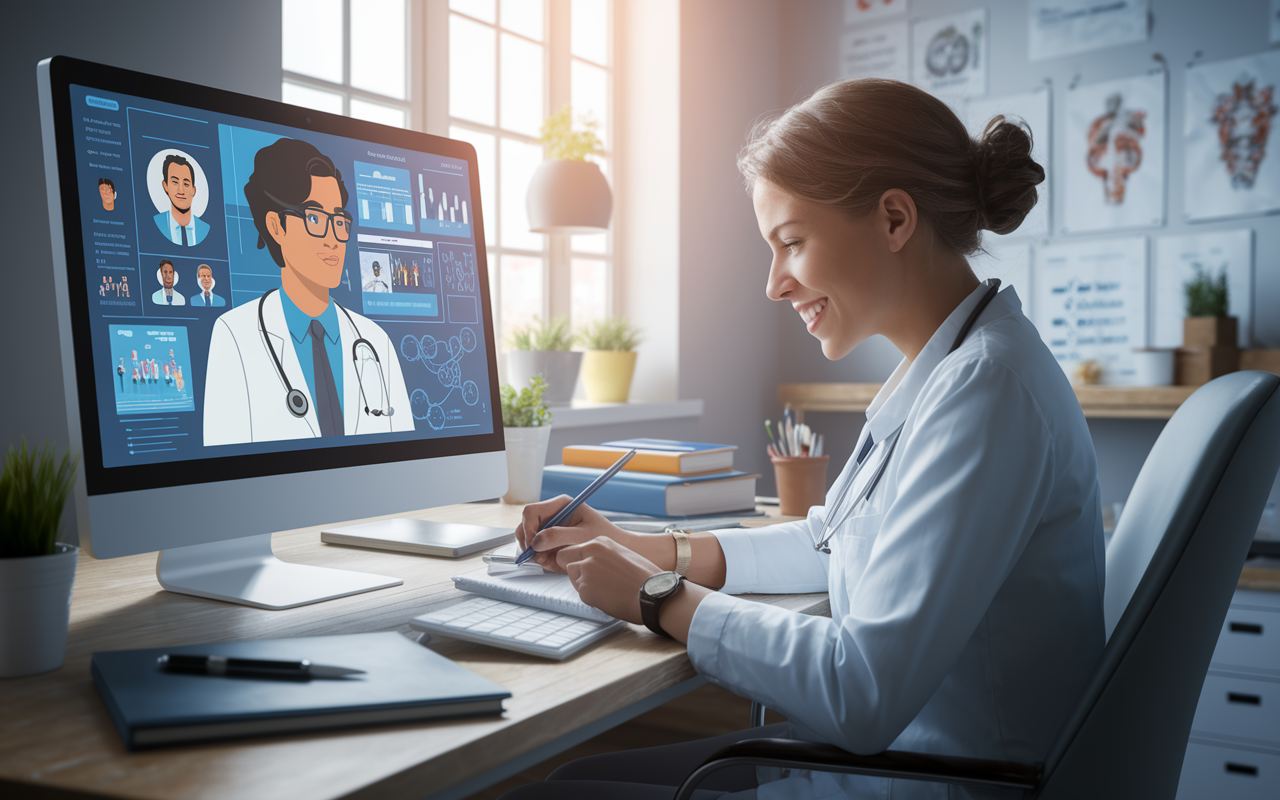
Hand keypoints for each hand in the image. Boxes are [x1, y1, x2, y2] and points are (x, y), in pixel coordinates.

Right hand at [515, 496, 667, 572]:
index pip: (531, 512)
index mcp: (560, 505)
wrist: (617, 546)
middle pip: (525, 524)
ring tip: (548, 561)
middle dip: (528, 543)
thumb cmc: (604, 537)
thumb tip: (536, 542)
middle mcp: (553, 513)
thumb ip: (558, 537)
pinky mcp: (552, 540)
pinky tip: (554, 562)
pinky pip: (537, 549)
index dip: (528, 529)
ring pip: (528, 538)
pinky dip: (542, 558)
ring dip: (534, 552)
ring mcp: (551, 527)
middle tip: (537, 558)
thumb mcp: (582, 536)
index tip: (533, 546)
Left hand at [555, 536, 662, 624]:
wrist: (654, 593)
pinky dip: (591, 597)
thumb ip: (604, 555)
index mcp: (600, 542)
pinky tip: (608, 597)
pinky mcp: (585, 589)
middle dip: (571, 567)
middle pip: (563, 557)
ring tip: (605, 588)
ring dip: (583, 583)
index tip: (585, 566)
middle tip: (587, 578)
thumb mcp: (623, 554)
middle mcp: (589, 552)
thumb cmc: (645, 577)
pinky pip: (581, 593)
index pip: (574, 547)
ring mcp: (585, 570)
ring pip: (572, 577)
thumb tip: (593, 562)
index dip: (578, 558)